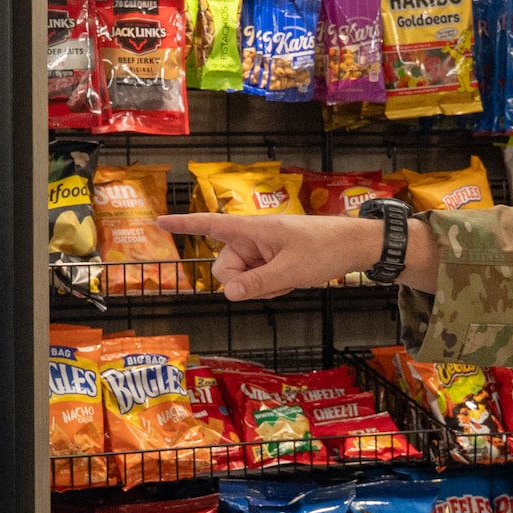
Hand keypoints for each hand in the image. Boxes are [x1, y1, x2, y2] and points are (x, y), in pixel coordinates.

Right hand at [157, 213, 380, 300]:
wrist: (354, 246)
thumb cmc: (324, 249)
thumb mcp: (289, 270)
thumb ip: (255, 283)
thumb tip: (225, 292)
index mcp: (251, 229)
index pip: (209, 225)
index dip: (183, 224)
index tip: (159, 220)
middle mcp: (251, 238)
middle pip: (223, 268)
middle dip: (242, 281)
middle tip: (273, 279)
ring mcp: (261, 250)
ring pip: (242, 278)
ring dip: (263, 284)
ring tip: (290, 276)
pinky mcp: (271, 260)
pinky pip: (258, 280)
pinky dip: (272, 284)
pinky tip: (292, 279)